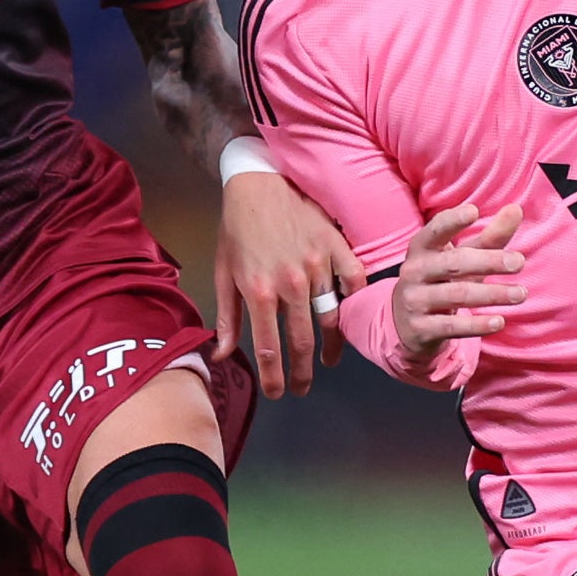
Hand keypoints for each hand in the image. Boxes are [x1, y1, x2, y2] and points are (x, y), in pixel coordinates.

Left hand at [213, 169, 363, 397]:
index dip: (274, 378)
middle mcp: (291, 283)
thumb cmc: (237, 229)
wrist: (259, 182)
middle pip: (302, 342)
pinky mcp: (337, 248)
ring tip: (327, 362)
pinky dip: (354, 302)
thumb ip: (226, 317)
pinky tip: (348, 317)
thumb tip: (222, 355)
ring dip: (331, 347)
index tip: (277, 393)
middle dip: (302, 373)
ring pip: (332, 318)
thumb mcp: (223, 272)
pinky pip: (354, 282)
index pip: (270, 349)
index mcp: (259, 291)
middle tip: (301, 388)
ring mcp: (318, 265)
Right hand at [390, 202, 526, 378]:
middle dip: (488, 261)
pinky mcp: (421, 329)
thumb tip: (516, 209)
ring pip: (457, 295)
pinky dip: (477, 324)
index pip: (435, 230)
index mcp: (422, 248)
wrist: (407, 325)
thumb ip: (489, 237)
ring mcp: (415, 301)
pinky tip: (499, 322)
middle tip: (519, 262)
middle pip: (454, 263)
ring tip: (521, 294)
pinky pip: (452, 326)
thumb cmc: (442, 281)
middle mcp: (414, 272)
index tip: (474, 210)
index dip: (452, 220)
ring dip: (492, 294)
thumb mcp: (462, 258)